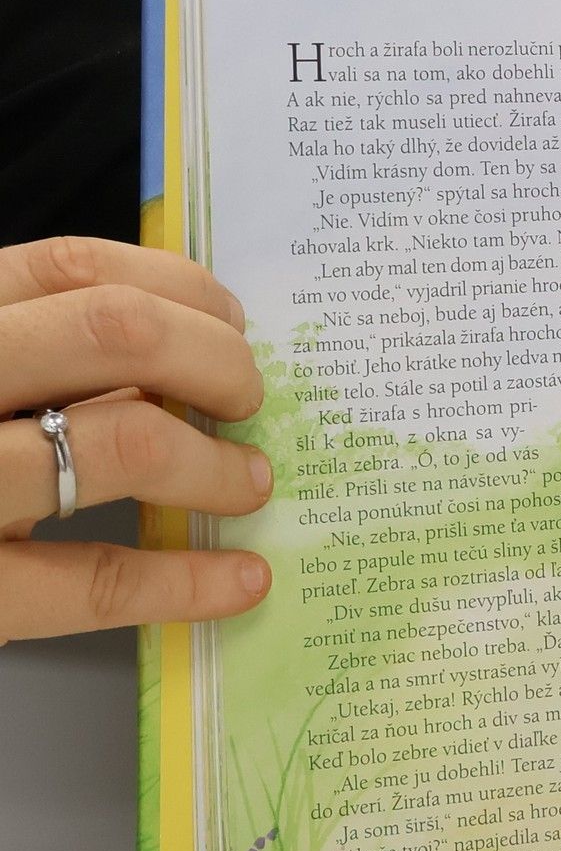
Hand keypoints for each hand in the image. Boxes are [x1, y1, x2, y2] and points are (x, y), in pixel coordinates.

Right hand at [0, 237, 272, 640]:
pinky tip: (241, 578)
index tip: (229, 320)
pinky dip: (187, 580)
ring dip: (215, 463)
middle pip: (115, 332)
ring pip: (123, 443)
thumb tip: (175, 346)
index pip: (68, 270)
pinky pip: (94, 580)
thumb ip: (24, 356)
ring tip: (247, 482)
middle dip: (215, 360)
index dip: (175, 288)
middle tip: (246, 400)